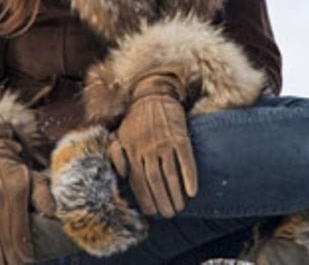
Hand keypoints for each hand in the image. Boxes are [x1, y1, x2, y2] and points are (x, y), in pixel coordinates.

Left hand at [108, 72, 197, 217]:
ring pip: (170, 173)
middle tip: (168, 214)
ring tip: (180, 207)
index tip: (151, 213)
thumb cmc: (135, 120)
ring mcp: (164, 142)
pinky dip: (189, 176)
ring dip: (175, 193)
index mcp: (132, 150)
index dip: (145, 199)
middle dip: (161, 201)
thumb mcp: (119, 136)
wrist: (154, 95)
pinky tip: (192, 191)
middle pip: (155, 181)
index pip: (138, 181)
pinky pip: (186, 160)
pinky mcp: (180, 137)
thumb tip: (122, 176)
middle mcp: (147, 148)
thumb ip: (116, 156)